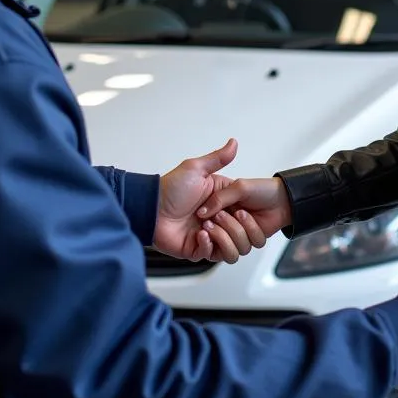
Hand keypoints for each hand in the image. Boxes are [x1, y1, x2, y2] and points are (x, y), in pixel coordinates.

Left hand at [153, 140, 265, 262]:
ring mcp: (210, 236)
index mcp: (222, 202)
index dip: (245, 213)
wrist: (150, 208)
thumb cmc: (170, 188)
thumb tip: (234, 142)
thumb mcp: (196, 169)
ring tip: (205, 226)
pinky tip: (199, 233)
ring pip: (233, 249)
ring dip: (223, 237)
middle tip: (216, 216)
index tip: (238, 208)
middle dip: (232, 226)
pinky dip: (208, 245)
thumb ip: (218, 158)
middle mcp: (218, 220)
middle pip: (244, 234)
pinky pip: (213, 255)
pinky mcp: (198, 249)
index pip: (246, 213)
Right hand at [196, 176, 292, 248]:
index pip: (205, 233)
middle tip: (221, 216)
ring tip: (241, 213)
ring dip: (237, 230)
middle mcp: (227, 226)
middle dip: (221, 231)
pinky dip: (252, 231)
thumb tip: (201, 212)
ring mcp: (240, 234)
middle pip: (218, 244)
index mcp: (219, 213)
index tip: (205, 222)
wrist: (283, 197)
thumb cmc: (260, 189)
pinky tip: (251, 217)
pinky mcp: (252, 240)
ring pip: (234, 248)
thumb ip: (219, 199)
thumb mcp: (238, 187)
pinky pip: (250, 245)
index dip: (205, 231)